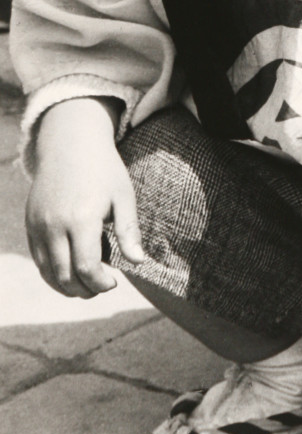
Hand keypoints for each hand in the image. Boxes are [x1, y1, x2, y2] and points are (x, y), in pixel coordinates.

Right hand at [25, 98, 144, 297]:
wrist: (70, 143)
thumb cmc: (103, 169)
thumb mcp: (123, 196)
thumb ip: (128, 231)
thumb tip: (139, 262)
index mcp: (81, 218)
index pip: (86, 267)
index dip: (100, 283)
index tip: (114, 283)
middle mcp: (54, 225)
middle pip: (64, 276)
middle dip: (84, 290)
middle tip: (102, 286)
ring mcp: (38, 226)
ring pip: (47, 272)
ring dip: (67, 286)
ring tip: (88, 282)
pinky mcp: (30, 224)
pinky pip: (38, 259)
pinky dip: (53, 272)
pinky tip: (71, 269)